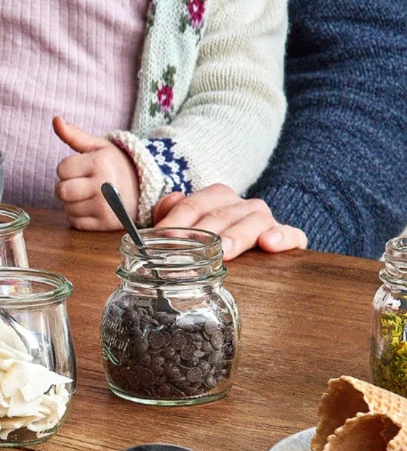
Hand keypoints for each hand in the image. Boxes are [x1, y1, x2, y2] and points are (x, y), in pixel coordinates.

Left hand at [53, 117, 138, 230]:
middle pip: (62, 191)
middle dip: (67, 187)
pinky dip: (79, 217)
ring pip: (67, 208)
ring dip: (73, 203)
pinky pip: (75, 223)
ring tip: (89, 195)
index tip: (82, 169)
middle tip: (82, 183)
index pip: (61, 169)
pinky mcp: (106, 224)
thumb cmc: (115, 165)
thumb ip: (74, 135)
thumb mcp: (98, 146)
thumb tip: (55, 119)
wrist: (143, 188)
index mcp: (100, 163)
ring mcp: (106, 207)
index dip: (68, 168)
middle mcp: (104, 185)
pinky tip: (92, 208)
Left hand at [152, 184, 306, 259]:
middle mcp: (241, 205)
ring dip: (237, 235)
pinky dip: (282, 237)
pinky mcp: (289, 237)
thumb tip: (171, 201)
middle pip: (220, 215)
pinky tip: (269, 244)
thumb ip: (173, 212)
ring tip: (224, 250)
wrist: (250, 253)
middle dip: (203, 233)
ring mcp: (265, 219)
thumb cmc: (212, 241)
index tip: (159, 239)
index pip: (192, 206)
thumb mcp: (187, 227)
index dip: (174, 223)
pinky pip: (291, 234)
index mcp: (216, 197)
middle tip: (189, 250)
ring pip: (253, 221)